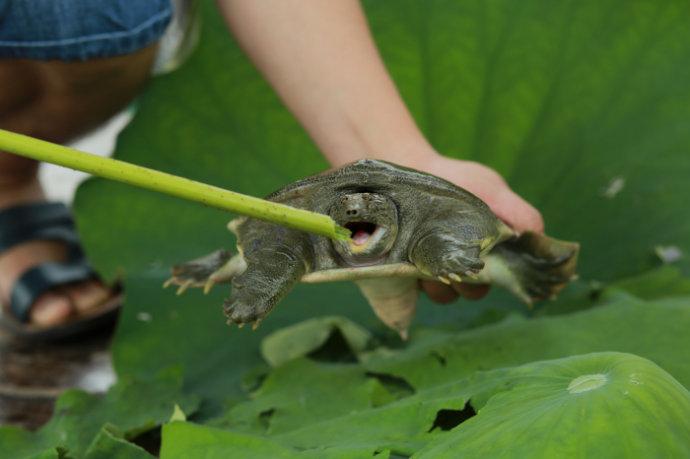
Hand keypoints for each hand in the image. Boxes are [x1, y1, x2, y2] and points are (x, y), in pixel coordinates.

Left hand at [399, 151, 543, 302]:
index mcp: (490, 250)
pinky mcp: (411, 270)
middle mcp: (466, 263)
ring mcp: (438, 268)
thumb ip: (518, 212)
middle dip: (472, 283)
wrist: (415, 169)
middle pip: (476, 290)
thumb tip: (538, 237)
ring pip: (448, 294)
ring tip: (437, 264)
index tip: (501, 268)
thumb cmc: (458, 179)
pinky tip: (416, 263)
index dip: (508, 278)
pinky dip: (421, 281)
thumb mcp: (492, 189)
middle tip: (465, 266)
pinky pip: (419, 290)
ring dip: (445, 284)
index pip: (506, 277)